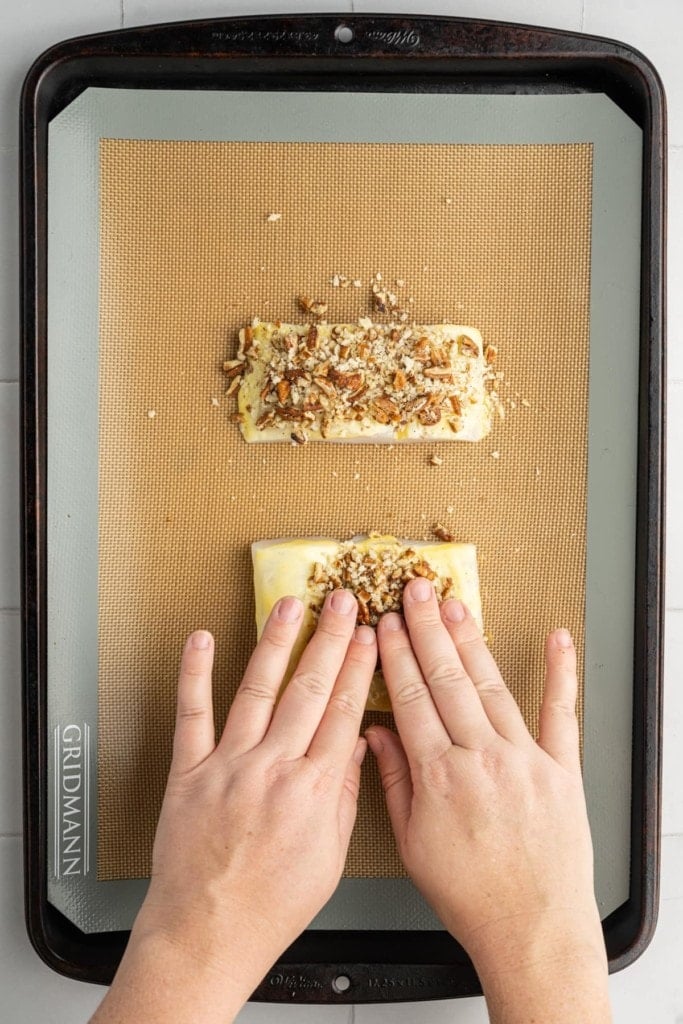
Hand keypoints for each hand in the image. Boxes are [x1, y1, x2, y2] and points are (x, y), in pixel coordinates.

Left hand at [92, 589, 375, 1023]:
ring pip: (257, 690)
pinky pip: (192, 714)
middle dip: (330, 640)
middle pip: (309, 691)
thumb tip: (356, 745)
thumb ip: (345, 795)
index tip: (369, 636)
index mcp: (314, 790)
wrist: (210, 931)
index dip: (359, 668)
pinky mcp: (190, 771)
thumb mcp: (330, 857)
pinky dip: (195, 674)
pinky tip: (202, 641)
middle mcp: (274, 769)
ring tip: (290, 605)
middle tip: (343, 602)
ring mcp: (229, 765)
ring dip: (276, 643)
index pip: (344, 712)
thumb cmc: (272, 904)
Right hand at [368, 578, 609, 1021]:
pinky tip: (557, 639)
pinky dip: (561, 674)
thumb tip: (376, 733)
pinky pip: (562, 714)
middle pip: (448, 680)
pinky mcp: (562, 769)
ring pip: (492, 687)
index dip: (396, 657)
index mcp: (440, 776)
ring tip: (455, 605)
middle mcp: (482, 758)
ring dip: (472, 641)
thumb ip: (394, 781)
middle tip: (416, 591)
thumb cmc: (470, 894)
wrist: (532, 928)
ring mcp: (525, 759)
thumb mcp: (414, 844)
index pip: (411, 699)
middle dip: (428, 631)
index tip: (386, 624)